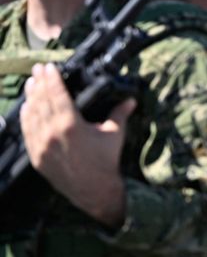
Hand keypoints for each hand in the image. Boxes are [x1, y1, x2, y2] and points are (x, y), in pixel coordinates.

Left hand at [21, 63, 133, 227]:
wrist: (94, 190)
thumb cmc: (106, 161)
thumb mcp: (114, 134)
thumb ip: (120, 114)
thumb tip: (131, 99)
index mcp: (71, 125)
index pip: (57, 95)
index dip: (52, 79)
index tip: (49, 66)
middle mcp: (52, 133)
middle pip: (41, 101)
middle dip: (40, 83)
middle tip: (38, 69)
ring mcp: (41, 145)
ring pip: (31, 115)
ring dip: (30, 97)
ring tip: (31, 83)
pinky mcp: (36, 155)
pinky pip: (27, 131)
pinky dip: (26, 117)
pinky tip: (26, 106)